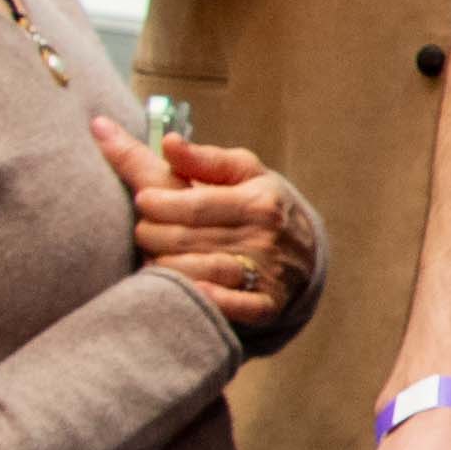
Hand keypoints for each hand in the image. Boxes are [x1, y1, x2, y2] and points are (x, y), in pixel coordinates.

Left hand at [88, 122, 313, 331]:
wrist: (307, 250)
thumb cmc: (262, 204)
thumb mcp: (243, 173)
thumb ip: (202, 158)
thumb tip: (167, 142)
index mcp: (258, 202)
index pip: (192, 205)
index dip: (156, 203)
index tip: (143, 199)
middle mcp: (263, 238)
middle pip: (183, 240)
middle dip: (150, 235)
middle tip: (145, 230)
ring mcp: (264, 274)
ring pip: (193, 272)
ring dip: (161, 266)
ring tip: (155, 256)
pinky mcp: (265, 305)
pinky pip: (232, 307)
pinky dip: (210, 299)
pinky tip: (192, 290)